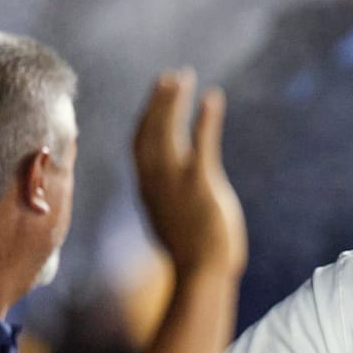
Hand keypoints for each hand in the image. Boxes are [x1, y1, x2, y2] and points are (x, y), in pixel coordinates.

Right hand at [133, 69, 246, 276]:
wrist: (202, 274)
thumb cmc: (192, 259)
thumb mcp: (170, 226)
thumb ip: (164, 206)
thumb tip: (165, 202)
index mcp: (148, 191)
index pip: (140, 147)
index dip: (145, 120)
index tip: (154, 101)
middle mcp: (155, 181)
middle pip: (149, 131)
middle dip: (157, 102)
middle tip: (168, 77)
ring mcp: (176, 181)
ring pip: (168, 131)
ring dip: (173, 101)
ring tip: (182, 77)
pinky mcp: (200, 183)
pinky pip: (202, 142)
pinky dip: (206, 118)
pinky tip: (212, 98)